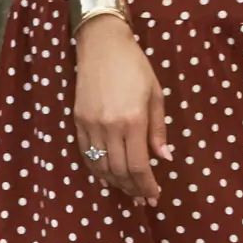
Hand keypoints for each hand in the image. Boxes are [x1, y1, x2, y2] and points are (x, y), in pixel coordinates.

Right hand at [72, 15, 170, 206]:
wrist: (102, 45)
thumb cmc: (135, 66)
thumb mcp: (155, 95)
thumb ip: (158, 129)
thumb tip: (164, 158)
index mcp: (133, 120)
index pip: (139, 165)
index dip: (147, 185)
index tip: (154, 195)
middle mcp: (110, 126)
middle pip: (120, 171)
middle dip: (133, 188)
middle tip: (143, 197)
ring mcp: (91, 124)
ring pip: (101, 166)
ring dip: (115, 182)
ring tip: (128, 189)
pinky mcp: (78, 120)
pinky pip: (87, 154)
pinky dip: (97, 169)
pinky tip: (107, 174)